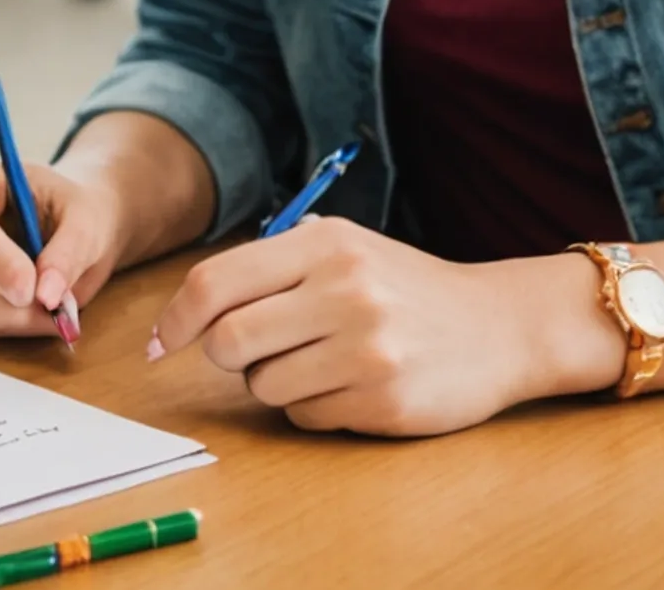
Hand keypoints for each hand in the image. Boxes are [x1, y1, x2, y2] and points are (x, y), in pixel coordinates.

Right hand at [0, 157, 124, 336]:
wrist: (70, 221)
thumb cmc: (73, 208)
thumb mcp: (86, 220)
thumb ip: (69, 253)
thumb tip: (47, 296)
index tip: (32, 288)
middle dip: (7, 298)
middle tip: (54, 311)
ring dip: (10, 318)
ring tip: (54, 315)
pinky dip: (7, 325)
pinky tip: (37, 317)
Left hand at [150, 217, 610, 435]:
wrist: (501, 326)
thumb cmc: (405, 287)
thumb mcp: (346, 248)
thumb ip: (272, 265)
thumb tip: (188, 308)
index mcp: (324, 245)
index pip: (214, 282)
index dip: (176, 318)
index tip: (163, 341)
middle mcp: (345, 292)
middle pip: (228, 340)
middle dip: (226, 355)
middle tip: (253, 352)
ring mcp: (368, 350)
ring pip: (263, 386)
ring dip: (273, 383)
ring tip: (318, 363)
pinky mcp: (386, 401)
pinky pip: (306, 417)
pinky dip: (313, 408)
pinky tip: (350, 386)